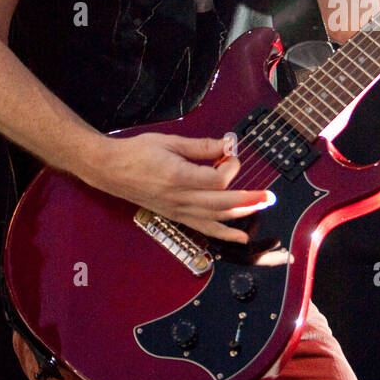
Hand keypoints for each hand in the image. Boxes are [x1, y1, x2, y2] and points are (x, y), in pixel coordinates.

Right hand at [85, 132, 273, 242]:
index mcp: (178, 176)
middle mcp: (180, 198)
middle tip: (270, 195)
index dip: (231, 168)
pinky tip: (240, 237)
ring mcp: (178, 211)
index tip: (231, 153)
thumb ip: (201, 146)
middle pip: (223, 204)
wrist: (110, 170)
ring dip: (242, 215)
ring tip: (262, 209)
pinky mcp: (175, 216)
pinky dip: (224, 233)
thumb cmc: (138, 152)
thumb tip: (227, 145)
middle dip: (250, 199)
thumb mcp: (170, 142)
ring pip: (216, 218)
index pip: (218, 181)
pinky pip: (204, 228)